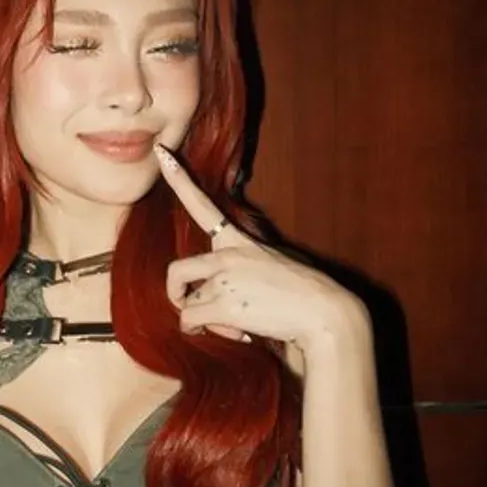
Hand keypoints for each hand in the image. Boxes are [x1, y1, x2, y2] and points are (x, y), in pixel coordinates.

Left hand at [154, 144, 368, 352]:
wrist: (325, 314)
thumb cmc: (303, 294)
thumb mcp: (273, 263)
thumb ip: (244, 267)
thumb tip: (223, 287)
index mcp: (239, 241)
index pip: (202, 205)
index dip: (179, 179)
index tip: (161, 153)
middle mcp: (227, 254)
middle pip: (176, 271)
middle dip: (177, 294)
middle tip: (192, 308)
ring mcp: (224, 278)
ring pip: (187, 303)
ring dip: (203, 320)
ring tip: (233, 325)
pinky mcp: (224, 304)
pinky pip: (191, 321)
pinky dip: (205, 332)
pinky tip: (236, 333)